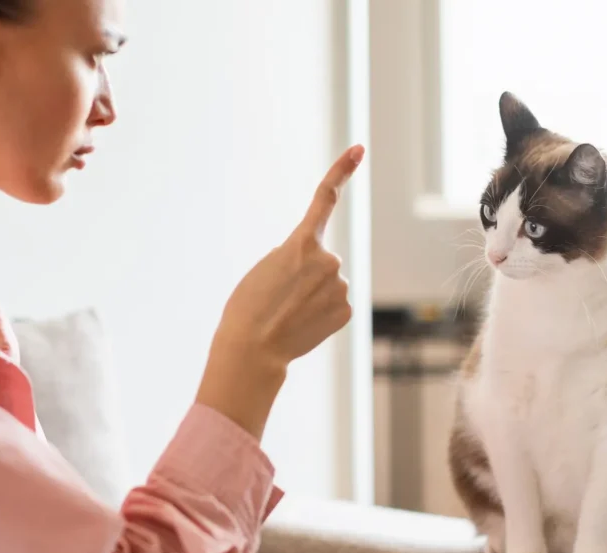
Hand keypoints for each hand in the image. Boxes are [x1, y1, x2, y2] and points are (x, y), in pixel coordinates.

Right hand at [196, 145, 364, 438]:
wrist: (253, 349)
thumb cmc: (248, 308)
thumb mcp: (266, 269)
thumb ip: (294, 258)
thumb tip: (321, 269)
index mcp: (301, 243)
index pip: (325, 198)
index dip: (342, 171)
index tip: (358, 149)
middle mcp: (328, 260)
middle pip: (321, 260)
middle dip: (304, 274)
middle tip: (280, 296)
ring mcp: (340, 286)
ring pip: (328, 284)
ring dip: (310, 296)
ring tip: (288, 312)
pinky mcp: (346, 310)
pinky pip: (334, 305)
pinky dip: (319, 313)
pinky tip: (302, 324)